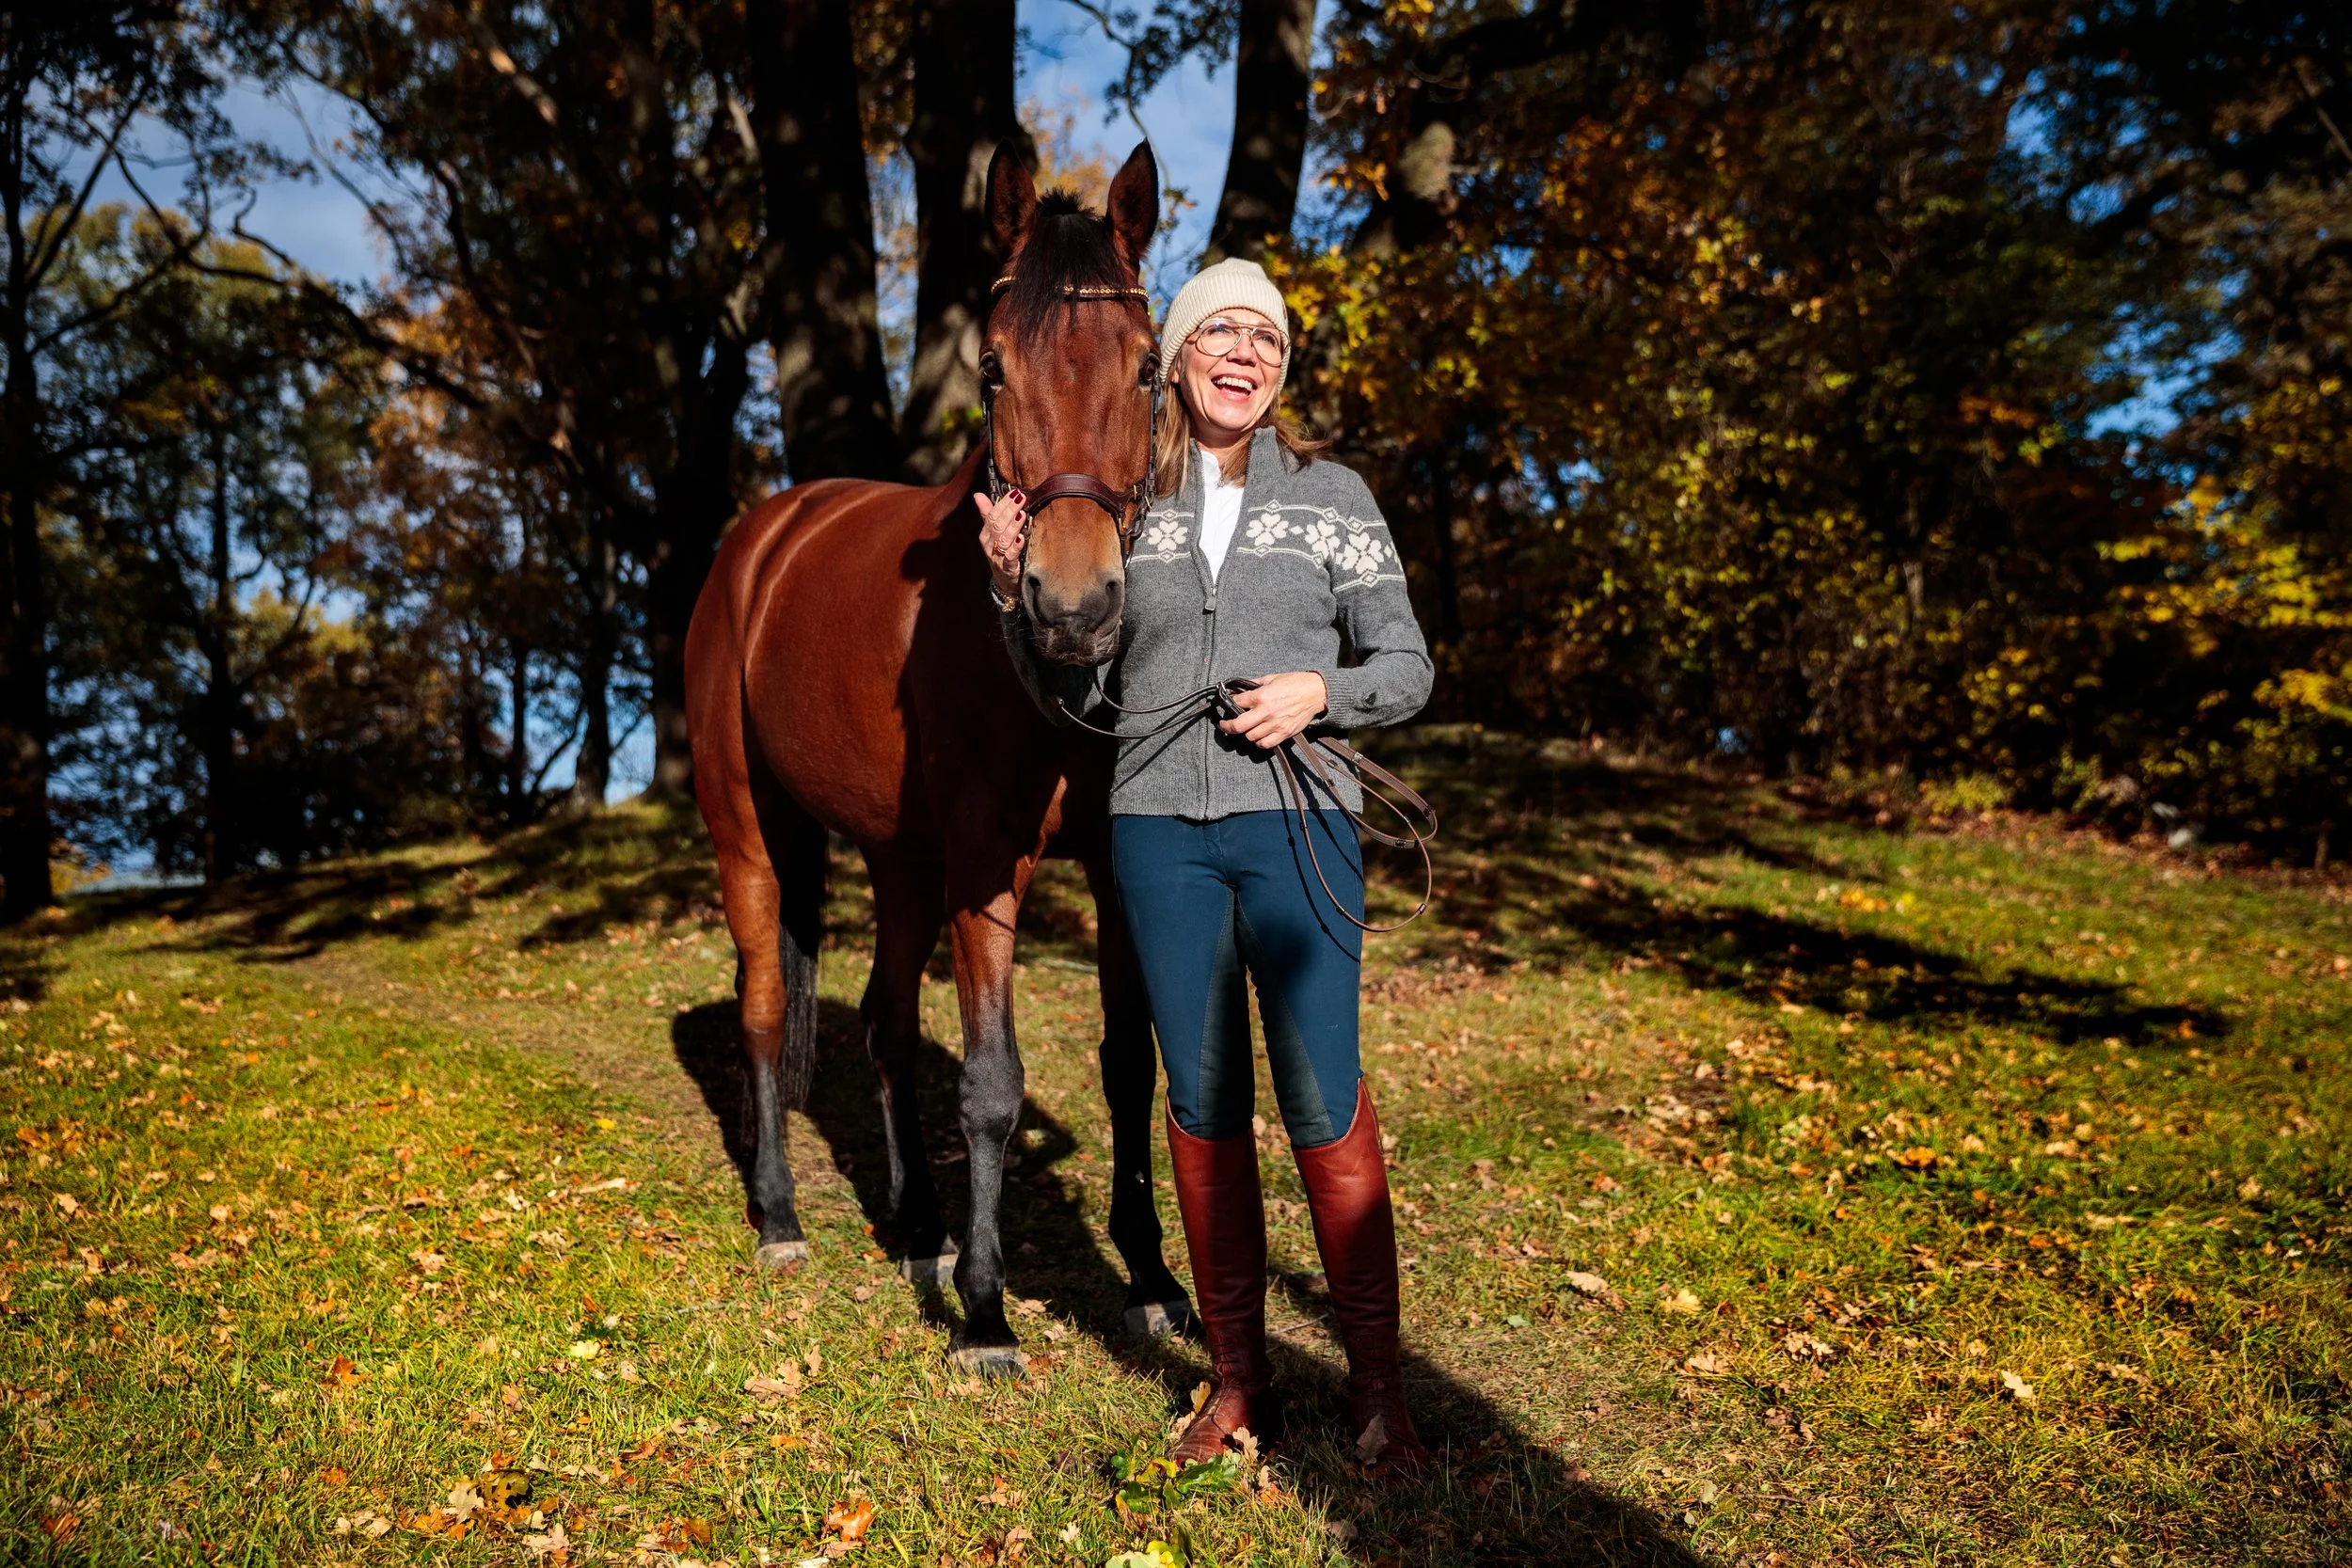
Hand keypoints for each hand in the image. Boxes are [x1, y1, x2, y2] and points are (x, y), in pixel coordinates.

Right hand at [976, 488, 1027, 603]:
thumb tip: (977, 495)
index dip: (1003, 503)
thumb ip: (988, 514)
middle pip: (997, 525)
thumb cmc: (1001, 554)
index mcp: (985, 534)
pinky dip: (1015, 547)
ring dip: (1013, 526)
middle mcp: (989, 545)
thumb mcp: (993, 534)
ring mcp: (997, 557)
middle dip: (1009, 510)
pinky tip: (1021, 538)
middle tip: (1020, 498)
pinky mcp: (1007, 568)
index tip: (1014, 492)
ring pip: (1003, 539)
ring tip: (1022, 515)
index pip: (992, 515)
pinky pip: (1010, 557)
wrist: (1005, 581)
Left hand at [1220, 671, 1328, 749]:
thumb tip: (1240, 689)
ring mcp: (1275, 724)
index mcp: (1261, 696)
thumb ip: (1254, 684)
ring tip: (1247, 728)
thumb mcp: (1272, 678)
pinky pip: (1265, 744)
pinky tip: (1259, 736)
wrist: (1316, 693)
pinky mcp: (1284, 733)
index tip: (1229, 704)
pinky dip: (1259, 742)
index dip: (1230, 703)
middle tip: (1225, 725)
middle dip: (1227, 726)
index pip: (1237, 703)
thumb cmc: (1295, 683)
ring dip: (1246, 733)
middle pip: (1238, 726)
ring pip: (1250, 737)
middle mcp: (1266, 712)